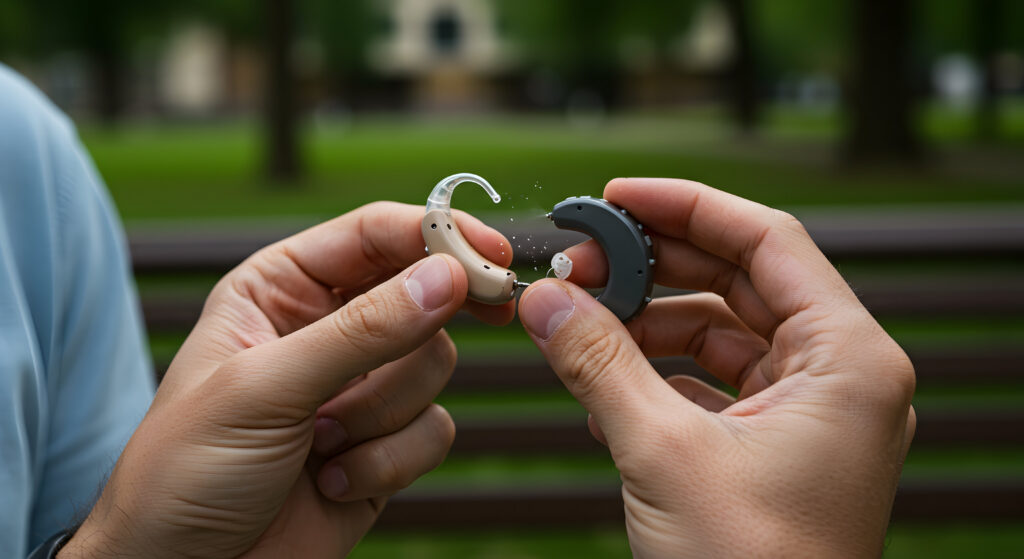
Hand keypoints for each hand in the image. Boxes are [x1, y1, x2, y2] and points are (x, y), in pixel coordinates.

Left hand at [61, 202, 513, 558]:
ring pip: (434, 365)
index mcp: (282, 288)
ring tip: (322, 441)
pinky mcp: (385, 445)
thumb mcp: (265, 387)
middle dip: (421, 330)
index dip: (437, 235)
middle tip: (480, 319)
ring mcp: (359, 388)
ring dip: (384, 412)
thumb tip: (448, 278)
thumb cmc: (185, 470)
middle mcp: (326, 329)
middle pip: (421, 295)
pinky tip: (333, 481)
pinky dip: (391, 461)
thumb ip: (362, 331)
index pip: (374, 235)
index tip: (491, 255)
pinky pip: (434, 430)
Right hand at [518, 179, 914, 556]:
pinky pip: (711, 381)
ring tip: (581, 321)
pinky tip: (605, 378)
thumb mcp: (662, 454)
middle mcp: (840, 378)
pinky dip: (657, 371)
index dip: (687, 207)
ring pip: (721, 331)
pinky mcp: (774, 445)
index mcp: (849, 361)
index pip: (767, 241)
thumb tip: (546, 298)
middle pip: (739, 281)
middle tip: (582, 260)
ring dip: (647, 322)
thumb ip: (599, 362)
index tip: (620, 195)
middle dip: (654, 267)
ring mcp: (809, 413)